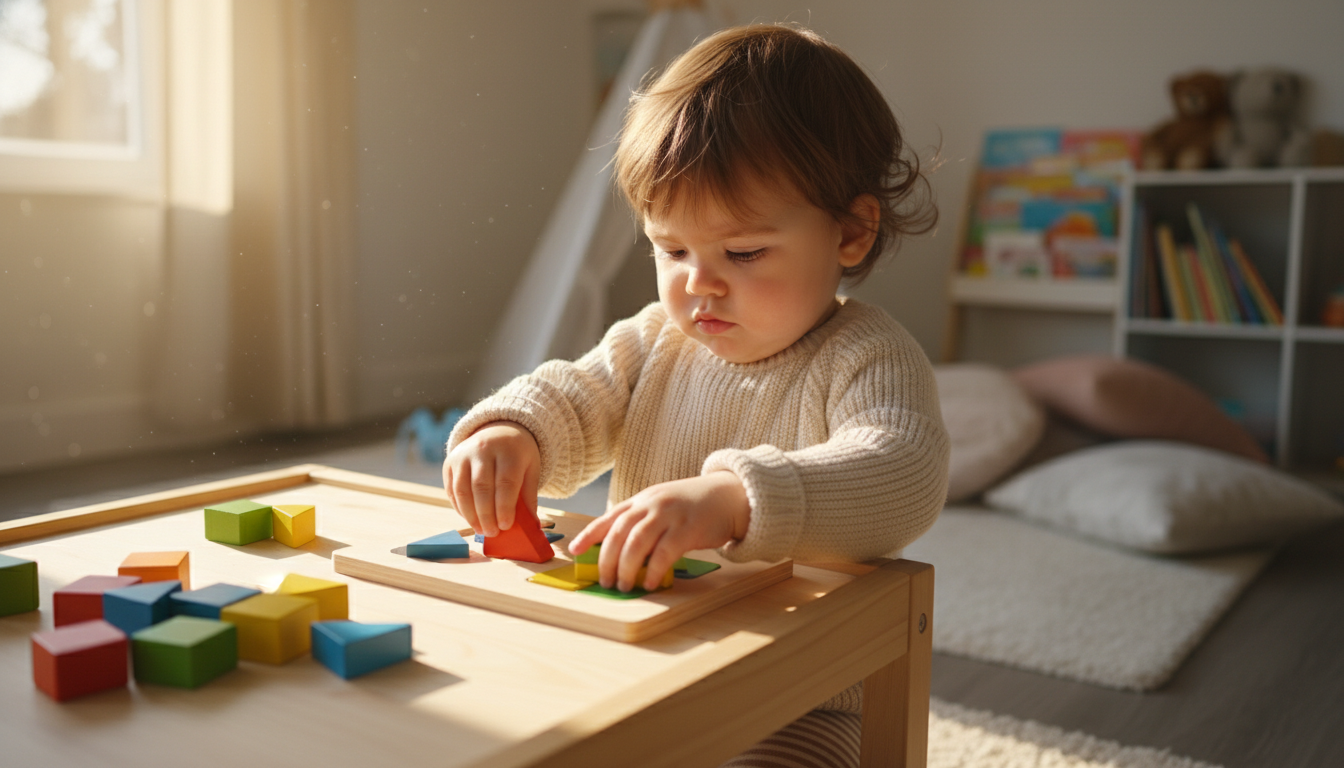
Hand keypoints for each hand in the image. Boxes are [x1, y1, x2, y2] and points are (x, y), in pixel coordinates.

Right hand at [443, 421, 539, 536]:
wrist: (498, 430)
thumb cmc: (517, 455)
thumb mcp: (530, 469)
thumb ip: (529, 495)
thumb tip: (531, 526)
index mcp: (508, 450)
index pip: (505, 482)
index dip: (504, 507)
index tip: (506, 526)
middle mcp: (483, 449)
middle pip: (481, 487)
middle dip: (486, 515)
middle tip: (492, 533)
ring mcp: (463, 455)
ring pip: (462, 490)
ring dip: (471, 515)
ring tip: (481, 530)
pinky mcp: (449, 462)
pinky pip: (452, 490)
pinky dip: (460, 508)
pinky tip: (470, 519)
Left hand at [569, 471, 749, 591]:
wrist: (728, 495)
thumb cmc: (692, 506)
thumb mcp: (662, 507)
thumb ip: (642, 523)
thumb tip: (620, 555)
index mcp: (641, 500)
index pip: (609, 518)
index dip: (589, 535)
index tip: (574, 550)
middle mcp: (651, 504)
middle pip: (619, 533)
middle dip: (607, 559)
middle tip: (605, 580)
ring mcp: (669, 515)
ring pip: (637, 542)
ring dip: (627, 567)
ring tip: (624, 586)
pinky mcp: (688, 528)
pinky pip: (665, 551)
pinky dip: (654, 569)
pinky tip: (651, 582)